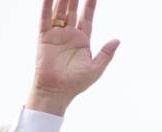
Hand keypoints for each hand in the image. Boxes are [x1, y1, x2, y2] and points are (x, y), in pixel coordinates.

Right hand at [28, 0, 119, 115]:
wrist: (56, 92)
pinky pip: (45, 18)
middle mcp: (69, 35)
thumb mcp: (96, 69)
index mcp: (82, 41)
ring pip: (60, 11)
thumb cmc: (76, 84)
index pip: (87, 18)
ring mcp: (56, 35)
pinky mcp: (44, 37)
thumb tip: (117, 40)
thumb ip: (106, 54)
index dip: (90, 6)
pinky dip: (46, 6)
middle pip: (73, 11)